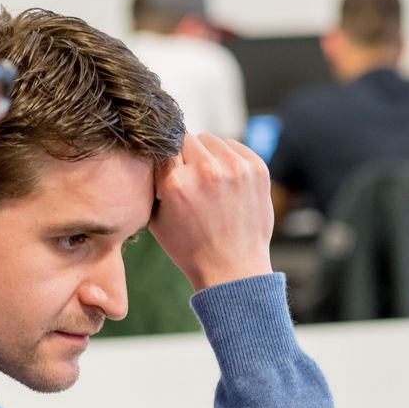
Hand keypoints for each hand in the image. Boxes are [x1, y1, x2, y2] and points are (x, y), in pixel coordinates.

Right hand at [149, 132, 273, 290]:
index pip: (163, 146)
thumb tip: (152, 153)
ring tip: (210, 182)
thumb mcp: (156, 219)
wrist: (233, 269)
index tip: (170, 170)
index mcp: (175, 183)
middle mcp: (206, 171)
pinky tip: (228, 182)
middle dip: (186, 156)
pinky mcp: (256, 168)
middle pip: (187, 138)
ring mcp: (235, 168)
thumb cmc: (191, 248)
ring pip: (211, 140)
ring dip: (208, 155)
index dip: (165, 159)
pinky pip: (235, 146)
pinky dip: (229, 159)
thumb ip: (151, 182)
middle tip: (191, 180)